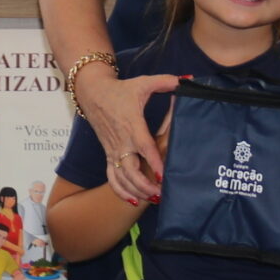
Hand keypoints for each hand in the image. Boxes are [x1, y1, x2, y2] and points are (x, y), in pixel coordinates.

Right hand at [76, 66, 178, 205]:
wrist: (92, 94)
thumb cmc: (120, 90)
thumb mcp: (143, 83)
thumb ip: (166, 82)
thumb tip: (187, 79)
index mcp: (132, 126)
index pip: (144, 148)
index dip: (154, 162)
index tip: (164, 176)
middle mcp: (121, 142)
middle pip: (131, 169)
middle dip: (145, 184)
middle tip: (161, 193)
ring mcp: (113, 150)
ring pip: (121, 177)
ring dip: (135, 190)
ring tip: (152, 199)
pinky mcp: (108, 154)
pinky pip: (112, 177)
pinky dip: (120, 191)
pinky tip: (133, 200)